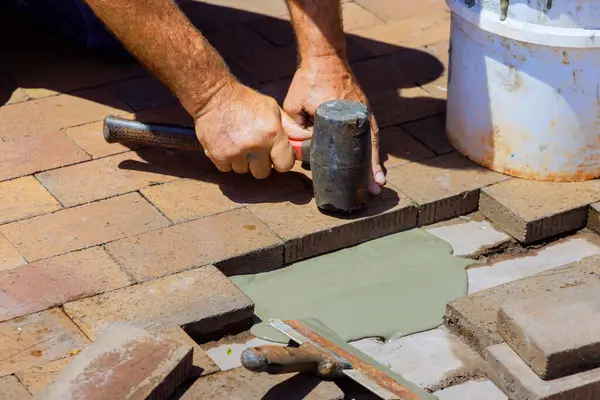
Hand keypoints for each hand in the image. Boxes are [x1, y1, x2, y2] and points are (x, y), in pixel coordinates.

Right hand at [195, 81, 310, 178]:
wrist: (213, 95)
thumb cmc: (244, 101)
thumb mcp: (271, 108)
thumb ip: (289, 127)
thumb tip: (306, 139)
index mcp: (272, 133)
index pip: (285, 164)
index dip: (281, 161)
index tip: (276, 156)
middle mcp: (255, 145)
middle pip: (262, 173)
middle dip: (260, 163)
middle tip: (254, 149)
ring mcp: (235, 152)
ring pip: (243, 171)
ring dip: (242, 162)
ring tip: (238, 144)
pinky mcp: (218, 155)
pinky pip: (226, 169)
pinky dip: (226, 160)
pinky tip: (227, 145)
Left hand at [283, 56, 384, 194]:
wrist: (325, 55)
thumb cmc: (309, 78)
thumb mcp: (295, 104)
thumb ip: (297, 126)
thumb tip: (301, 147)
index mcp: (341, 116)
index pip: (347, 147)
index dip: (352, 165)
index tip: (357, 180)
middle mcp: (357, 115)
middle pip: (367, 148)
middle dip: (370, 170)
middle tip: (374, 188)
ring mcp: (363, 111)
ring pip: (372, 141)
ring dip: (375, 161)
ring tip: (378, 181)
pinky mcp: (363, 108)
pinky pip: (371, 131)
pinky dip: (373, 146)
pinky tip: (374, 160)